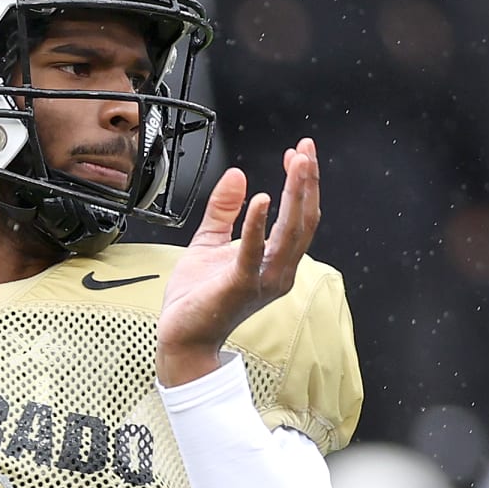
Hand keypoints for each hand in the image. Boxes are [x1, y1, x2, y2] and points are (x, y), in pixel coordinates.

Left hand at [156, 137, 319, 384]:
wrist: (181, 337)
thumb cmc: (197, 299)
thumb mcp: (209, 243)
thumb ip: (223, 211)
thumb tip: (238, 176)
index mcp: (276, 263)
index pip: (299, 218)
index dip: (303, 185)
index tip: (299, 154)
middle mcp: (279, 272)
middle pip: (304, 221)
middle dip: (307, 182)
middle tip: (306, 149)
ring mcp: (263, 280)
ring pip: (290, 232)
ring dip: (295, 194)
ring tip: (297, 163)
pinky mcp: (240, 285)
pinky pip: (254, 251)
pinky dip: (259, 224)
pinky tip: (261, 198)